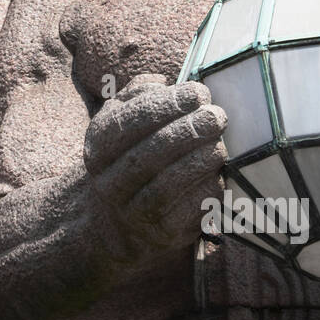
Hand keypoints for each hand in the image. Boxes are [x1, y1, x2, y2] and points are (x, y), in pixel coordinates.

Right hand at [83, 75, 226, 251]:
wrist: (119, 221)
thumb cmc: (131, 155)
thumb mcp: (123, 121)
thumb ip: (138, 96)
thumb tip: (162, 84)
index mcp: (98, 148)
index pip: (128, 123)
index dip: (164, 106)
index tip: (198, 92)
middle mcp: (109, 183)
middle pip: (146, 156)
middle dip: (186, 132)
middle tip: (216, 116)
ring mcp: (133, 213)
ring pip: (165, 187)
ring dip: (198, 162)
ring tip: (221, 144)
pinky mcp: (161, 236)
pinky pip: (186, 213)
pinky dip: (205, 191)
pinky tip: (219, 175)